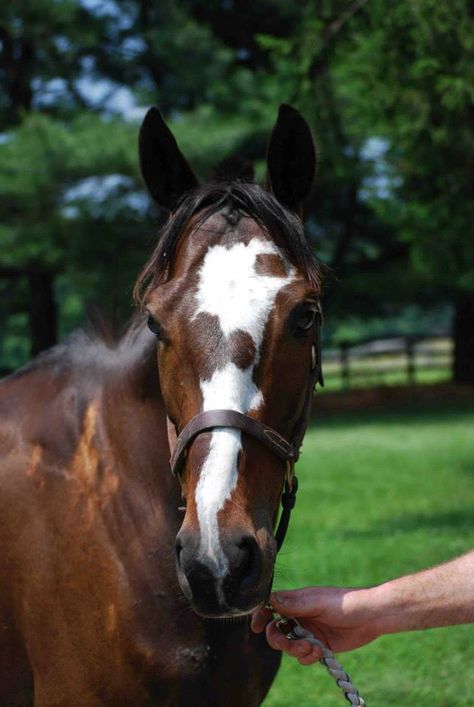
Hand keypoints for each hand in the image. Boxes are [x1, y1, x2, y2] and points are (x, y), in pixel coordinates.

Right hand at [251, 586, 379, 664]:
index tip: (255, 626)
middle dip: (279, 640)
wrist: (371, 617)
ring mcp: (309, 632)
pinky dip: (307, 658)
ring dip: (296, 650)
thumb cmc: (345, 602)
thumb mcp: (318, 601)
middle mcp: (300, 616)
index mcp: (297, 601)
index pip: (271, 607)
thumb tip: (269, 599)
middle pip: (276, 630)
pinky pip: (304, 657)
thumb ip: (294, 603)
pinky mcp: (319, 645)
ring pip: (289, 646)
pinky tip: (319, 653)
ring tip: (312, 649)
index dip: (261, 616)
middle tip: (289, 645)